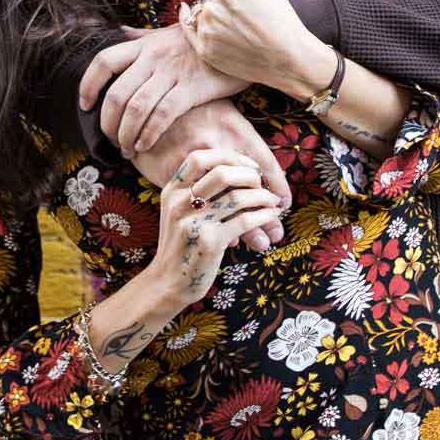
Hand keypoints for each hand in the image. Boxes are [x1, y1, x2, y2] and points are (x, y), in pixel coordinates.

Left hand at [82, 25, 246, 158]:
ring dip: (126, 134)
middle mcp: (153, 57)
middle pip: (116, 93)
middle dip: (107, 122)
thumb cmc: (199, 40)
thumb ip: (140, 36)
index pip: (104, 62)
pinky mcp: (191, 89)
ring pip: (136, 108)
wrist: (238, 40)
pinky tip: (145, 145)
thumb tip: (118, 33)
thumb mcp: (165, 32)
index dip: (88, 85)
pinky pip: (162, 115)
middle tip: (110, 139)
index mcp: (143, 45)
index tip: (85, 105)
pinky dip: (149, 134)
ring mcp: (172, 73)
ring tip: (126, 149)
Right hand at [131, 98, 291, 251]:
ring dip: (263, 197)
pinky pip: (246, 221)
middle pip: (223, 173)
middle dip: (250, 176)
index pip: (199, 158)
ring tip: (273, 201)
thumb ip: (197, 191)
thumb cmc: (181, 245)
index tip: (248, 166)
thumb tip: (240, 170)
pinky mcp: (211, 242)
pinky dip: (264, 216)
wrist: (167, 283)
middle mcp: (180, 203)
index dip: (229, 156)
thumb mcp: (178, 212)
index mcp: (172, 191)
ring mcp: (195, 223)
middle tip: (262, 184)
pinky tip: (270, 216)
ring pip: (238, 197)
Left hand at [180, 0, 326, 94]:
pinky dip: (188, 22)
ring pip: (202, 15)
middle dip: (223, 5)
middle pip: (210, 0)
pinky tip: (185, 11)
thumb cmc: (281, 20)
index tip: (251, 5)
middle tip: (246, 19)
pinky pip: (189, 32)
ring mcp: (206, 31)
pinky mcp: (205, 51)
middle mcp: (212, 8)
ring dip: (212, 17)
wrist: (288, 58)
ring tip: (237, 29)